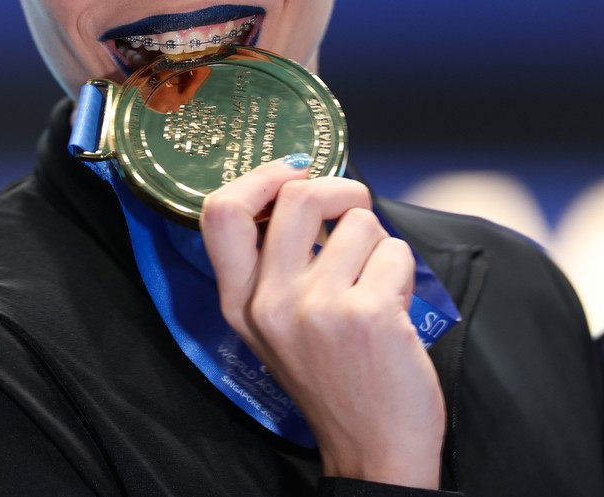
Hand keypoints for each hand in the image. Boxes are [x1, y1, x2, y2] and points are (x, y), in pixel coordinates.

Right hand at [200, 158, 444, 486]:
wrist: (374, 449)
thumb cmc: (333, 379)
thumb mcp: (275, 326)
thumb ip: (276, 266)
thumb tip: (303, 191)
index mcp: (238, 302)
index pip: (220, 213)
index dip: (259, 178)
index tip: (292, 172)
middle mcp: (268, 302)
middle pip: (297, 197)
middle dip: (340, 190)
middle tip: (354, 209)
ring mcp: (316, 307)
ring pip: (358, 223)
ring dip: (378, 246)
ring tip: (374, 287)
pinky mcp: (367, 313)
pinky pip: (394, 253)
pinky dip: (402, 273)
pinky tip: (394, 308)